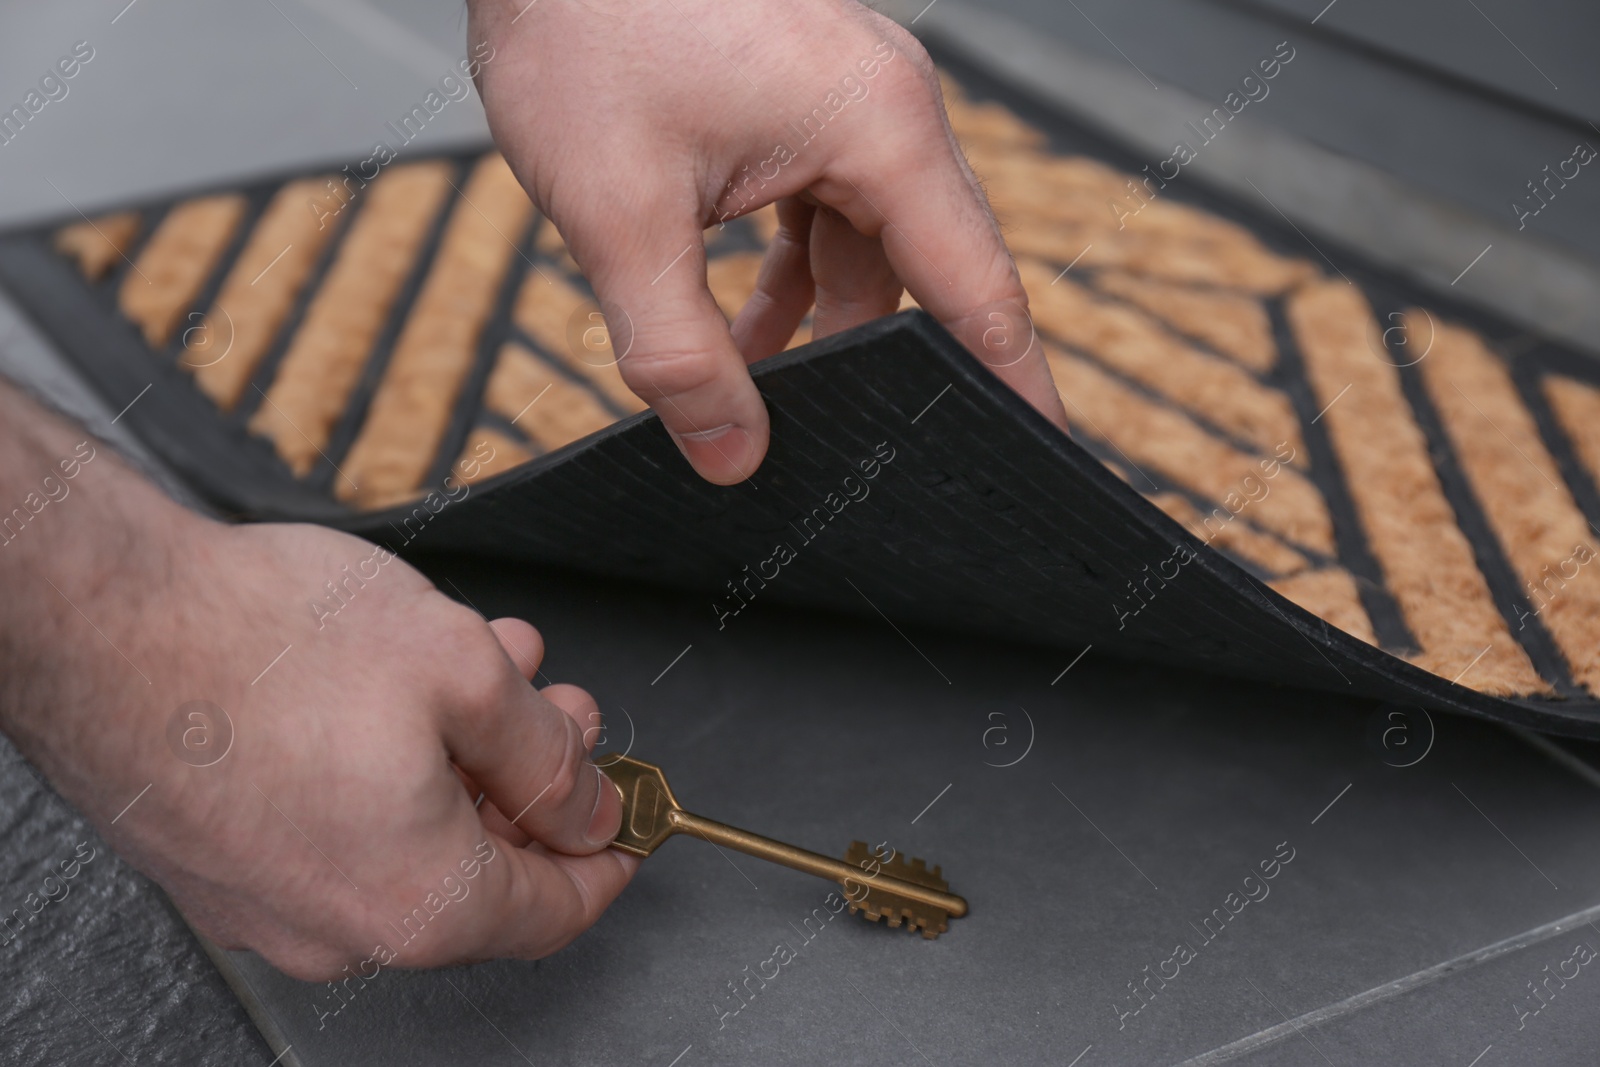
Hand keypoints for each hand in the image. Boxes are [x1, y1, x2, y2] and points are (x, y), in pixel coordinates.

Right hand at [1, 414, 632, 978]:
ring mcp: (272, 903)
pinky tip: (404, 687)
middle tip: (557, 710)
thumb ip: (545, 756)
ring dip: (466, 758)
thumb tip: (586, 806)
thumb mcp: (467, 672)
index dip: (607, 856)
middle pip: (483, 873)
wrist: (98, 619)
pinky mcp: (224, 862)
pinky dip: (393, 768)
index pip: (555, 913)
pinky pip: (340, 831)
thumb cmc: (261, 643)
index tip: (627, 817)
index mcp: (419, 904)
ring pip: (412, 840)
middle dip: (534, 781)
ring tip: (487, 668)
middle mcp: (341, 926)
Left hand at [469, 0, 1067, 484]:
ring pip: (866, 247)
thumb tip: (731, 454)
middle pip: (926, 270)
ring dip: (819, 321)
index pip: (977, 286)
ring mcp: (846, 98)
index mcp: (879, 124)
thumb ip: (679, 354)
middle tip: (870, 448)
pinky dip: (790, 272)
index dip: (1011, 381)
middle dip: (888, 362)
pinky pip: (824, 210)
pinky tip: (739, 326)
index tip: (1040, 448)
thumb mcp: (620, 216)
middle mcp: (886, 105)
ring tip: (761, 392)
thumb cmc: (581, 26)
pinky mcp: (802, 99)